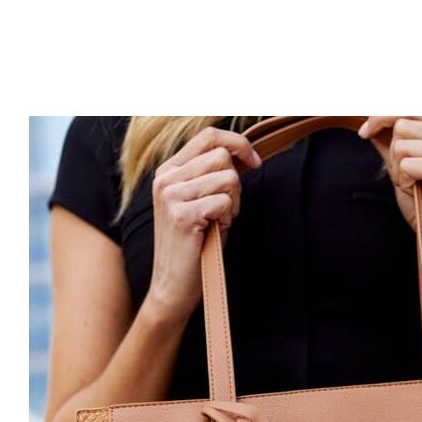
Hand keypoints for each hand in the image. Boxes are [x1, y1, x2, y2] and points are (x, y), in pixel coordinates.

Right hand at [144, 126, 261, 322]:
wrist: (174, 286)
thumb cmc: (195, 245)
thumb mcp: (203, 202)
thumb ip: (215, 175)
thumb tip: (245, 153)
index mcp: (169, 170)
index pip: (209, 136)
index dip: (239, 143)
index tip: (255, 162)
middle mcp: (166, 178)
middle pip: (222, 156)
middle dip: (236, 184)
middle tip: (226, 211)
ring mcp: (171, 195)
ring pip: (227, 178)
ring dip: (233, 203)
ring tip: (218, 222)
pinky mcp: (182, 214)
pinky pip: (224, 201)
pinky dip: (228, 218)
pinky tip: (215, 231)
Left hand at [359, 116, 421, 273]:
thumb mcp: (405, 170)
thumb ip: (391, 145)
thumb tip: (369, 123)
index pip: (412, 108)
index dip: (384, 116)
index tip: (364, 132)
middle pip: (404, 123)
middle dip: (394, 152)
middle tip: (406, 178)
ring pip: (402, 143)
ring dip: (399, 169)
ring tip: (415, 186)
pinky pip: (407, 163)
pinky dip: (404, 180)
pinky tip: (417, 192)